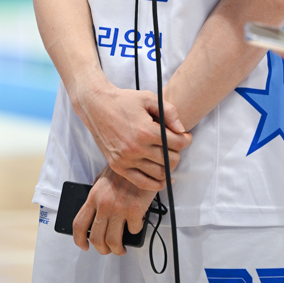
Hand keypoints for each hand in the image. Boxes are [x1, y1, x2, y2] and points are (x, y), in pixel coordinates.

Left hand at [73, 165, 154, 255]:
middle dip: (102, 249)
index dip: (79, 240)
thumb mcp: (104, 176)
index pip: (79, 224)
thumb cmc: (124, 168)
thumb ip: (96, 192)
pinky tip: (136, 225)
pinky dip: (135, 231)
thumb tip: (93, 207)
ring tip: (121, 248)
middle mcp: (104, 204)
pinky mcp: (135, 210)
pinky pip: (133, 230)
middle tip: (107, 250)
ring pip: (113, 241)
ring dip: (117, 249)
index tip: (84, 246)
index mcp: (93, 196)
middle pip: (96, 238)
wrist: (142, 159)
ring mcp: (119, 208)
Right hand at [76, 80, 191, 189]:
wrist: (97, 106)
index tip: (186, 136)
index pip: (177, 143)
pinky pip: (142, 182)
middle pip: (170, 159)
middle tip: (176, 145)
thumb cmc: (124, 100)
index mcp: (146, 131)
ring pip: (159, 173)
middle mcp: (136, 148)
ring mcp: (126, 160)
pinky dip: (155, 184)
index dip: (186, 139)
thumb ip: (169, 112)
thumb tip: (182, 129)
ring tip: (168, 156)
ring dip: (168, 166)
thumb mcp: (149, 98)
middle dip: (178, 152)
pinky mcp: (118, 167)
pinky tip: (162, 178)